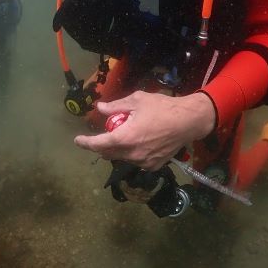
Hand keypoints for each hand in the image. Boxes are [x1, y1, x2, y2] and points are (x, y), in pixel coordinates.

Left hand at [74, 91, 215, 170]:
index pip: (99, 144)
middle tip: (102, 134)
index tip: (77, 141)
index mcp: (126, 137)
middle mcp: (133, 154)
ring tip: (124, 134)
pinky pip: (135, 161)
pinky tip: (137, 142)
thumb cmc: (163, 107)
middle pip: (108, 153)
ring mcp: (143, 162)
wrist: (189, 122)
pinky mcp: (153, 166)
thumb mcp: (137, 101)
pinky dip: (131, 153)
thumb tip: (100, 108)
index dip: (86, 143)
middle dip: (101, 145)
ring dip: (116, 149)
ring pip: (121, 158)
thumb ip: (116, 106)